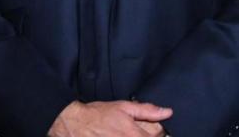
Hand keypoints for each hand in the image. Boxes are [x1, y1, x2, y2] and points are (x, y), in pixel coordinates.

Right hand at [49, 100, 171, 136]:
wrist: (73, 124)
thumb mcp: (122, 107)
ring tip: (120, 133)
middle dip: (145, 135)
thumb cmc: (97, 115)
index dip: (157, 133)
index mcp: (137, 136)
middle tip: (129, 131)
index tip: (148, 130)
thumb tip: (167, 112)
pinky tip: (114, 136)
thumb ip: (146, 110)